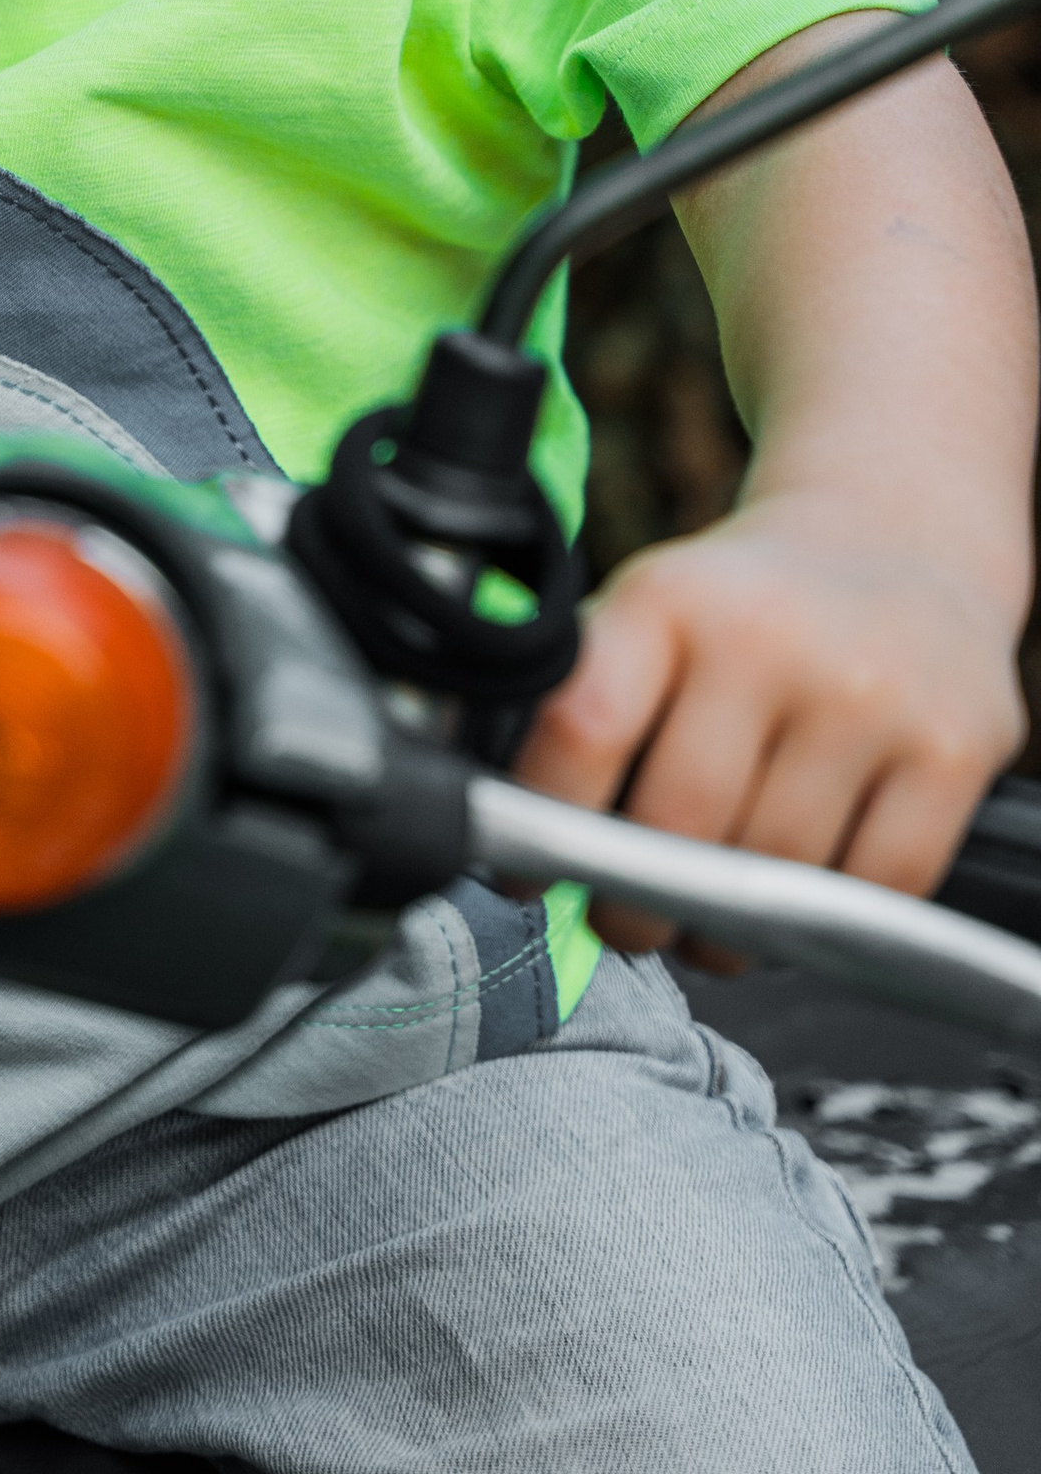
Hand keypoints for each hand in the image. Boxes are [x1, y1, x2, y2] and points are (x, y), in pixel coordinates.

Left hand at [514, 494, 1026, 957]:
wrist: (895, 545)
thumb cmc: (745, 610)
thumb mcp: (650, 615)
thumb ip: (585, 705)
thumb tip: (520, 835)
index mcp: (667, 597)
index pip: (583, 728)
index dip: (544, 824)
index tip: (522, 875)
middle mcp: (769, 637)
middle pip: (679, 828)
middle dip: (635, 906)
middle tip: (623, 921)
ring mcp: (869, 695)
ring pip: (774, 877)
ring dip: (726, 928)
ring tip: (707, 915)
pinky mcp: (953, 750)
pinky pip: (871, 890)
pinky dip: (824, 921)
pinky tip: (795, 899)